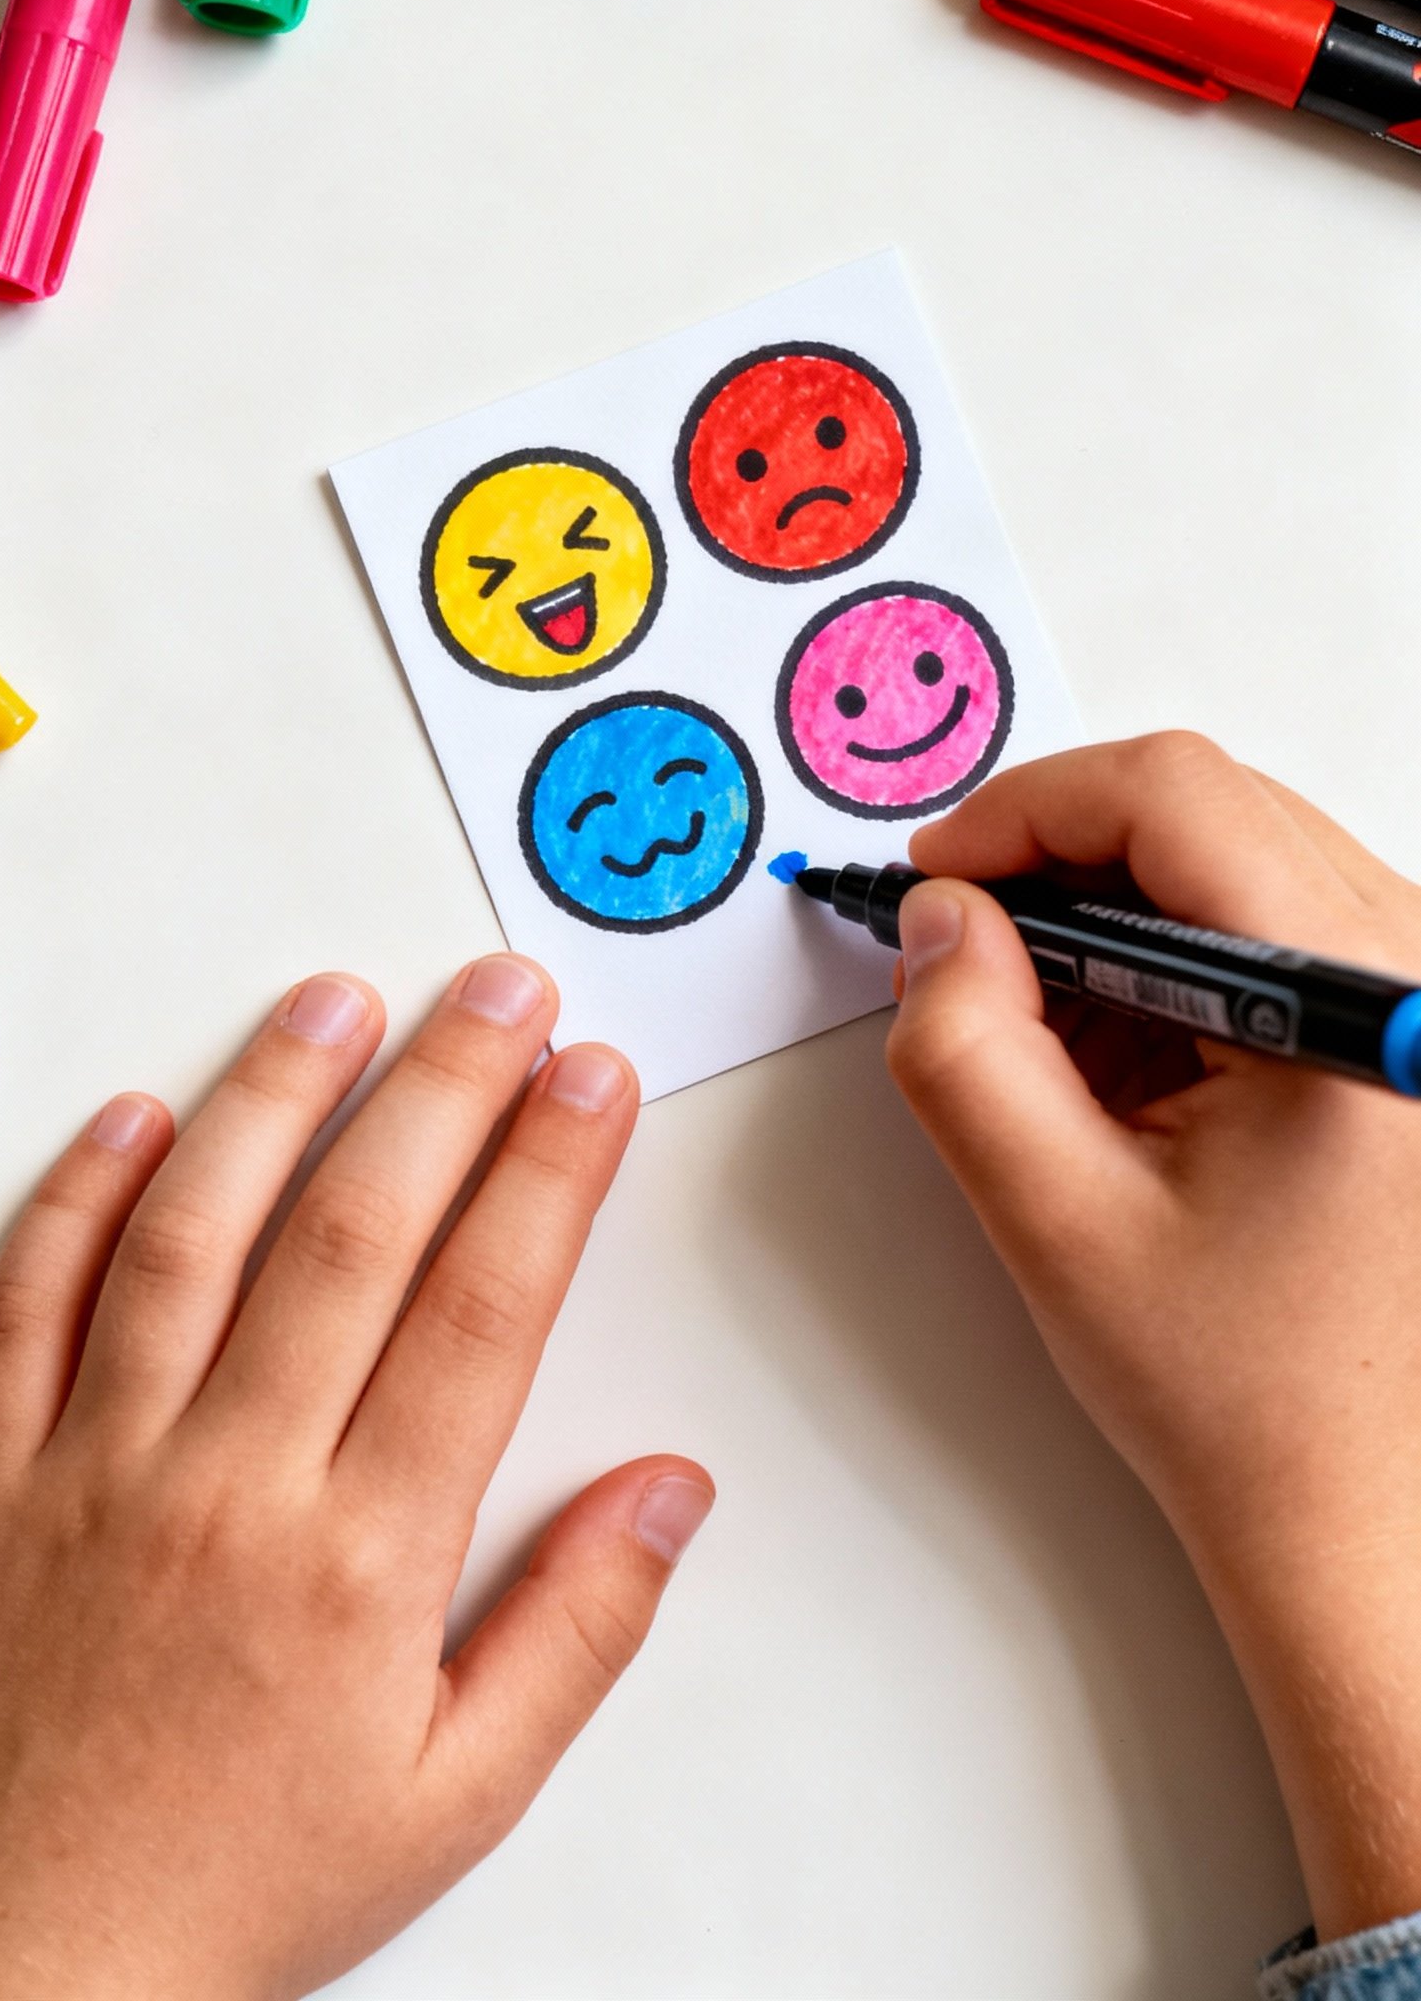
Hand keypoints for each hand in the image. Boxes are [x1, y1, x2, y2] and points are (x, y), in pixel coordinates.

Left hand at [0, 959, 711, 2000]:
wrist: (21, 1967)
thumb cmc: (232, 1885)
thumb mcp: (453, 1797)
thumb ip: (574, 1632)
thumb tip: (667, 1492)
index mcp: (359, 1560)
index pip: (481, 1310)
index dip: (548, 1173)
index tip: (592, 1082)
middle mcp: (229, 1483)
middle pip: (354, 1232)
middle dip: (445, 1086)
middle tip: (502, 995)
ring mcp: (98, 1464)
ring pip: (191, 1230)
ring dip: (273, 1096)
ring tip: (339, 1000)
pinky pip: (26, 1300)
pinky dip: (81, 1196)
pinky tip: (138, 1116)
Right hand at [886, 735, 1420, 1945]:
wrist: (1361, 1514)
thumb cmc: (1246, 1397)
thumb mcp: (1057, 1220)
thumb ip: (966, 1050)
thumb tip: (939, 920)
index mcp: (1354, 1003)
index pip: (1176, 797)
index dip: (1029, 809)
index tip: (943, 876)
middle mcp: (1414, 974)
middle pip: (1211, 808)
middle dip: (1064, 856)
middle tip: (967, 945)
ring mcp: (1417, 998)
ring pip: (1240, 854)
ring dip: (1120, 912)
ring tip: (1055, 1035)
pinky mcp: (1404, 1026)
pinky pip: (1277, 920)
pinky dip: (1178, 956)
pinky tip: (1132, 1059)